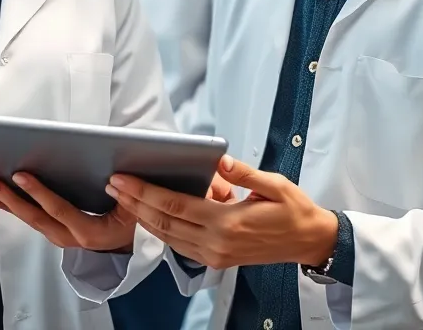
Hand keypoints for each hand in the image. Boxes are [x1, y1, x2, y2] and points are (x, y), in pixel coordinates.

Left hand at [0, 173, 137, 252]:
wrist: (130, 242)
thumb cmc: (132, 222)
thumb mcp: (136, 209)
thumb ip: (128, 195)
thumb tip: (112, 178)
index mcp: (90, 232)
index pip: (59, 210)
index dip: (39, 193)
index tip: (20, 176)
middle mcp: (71, 238)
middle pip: (37, 219)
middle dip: (12, 200)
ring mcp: (62, 238)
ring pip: (31, 222)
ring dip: (8, 205)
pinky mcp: (56, 233)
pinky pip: (33, 221)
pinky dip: (15, 209)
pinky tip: (1, 198)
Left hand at [107, 155, 337, 270]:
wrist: (309, 242)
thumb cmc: (294, 210)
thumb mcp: (275, 185)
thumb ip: (244, 174)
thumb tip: (219, 160)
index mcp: (228, 222)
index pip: (175, 205)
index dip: (145, 192)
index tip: (123, 179)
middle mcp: (217, 243)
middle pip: (163, 222)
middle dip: (134, 203)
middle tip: (113, 184)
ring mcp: (215, 255)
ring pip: (167, 237)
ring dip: (142, 217)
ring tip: (123, 197)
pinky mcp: (217, 260)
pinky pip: (179, 246)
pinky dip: (160, 230)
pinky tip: (149, 215)